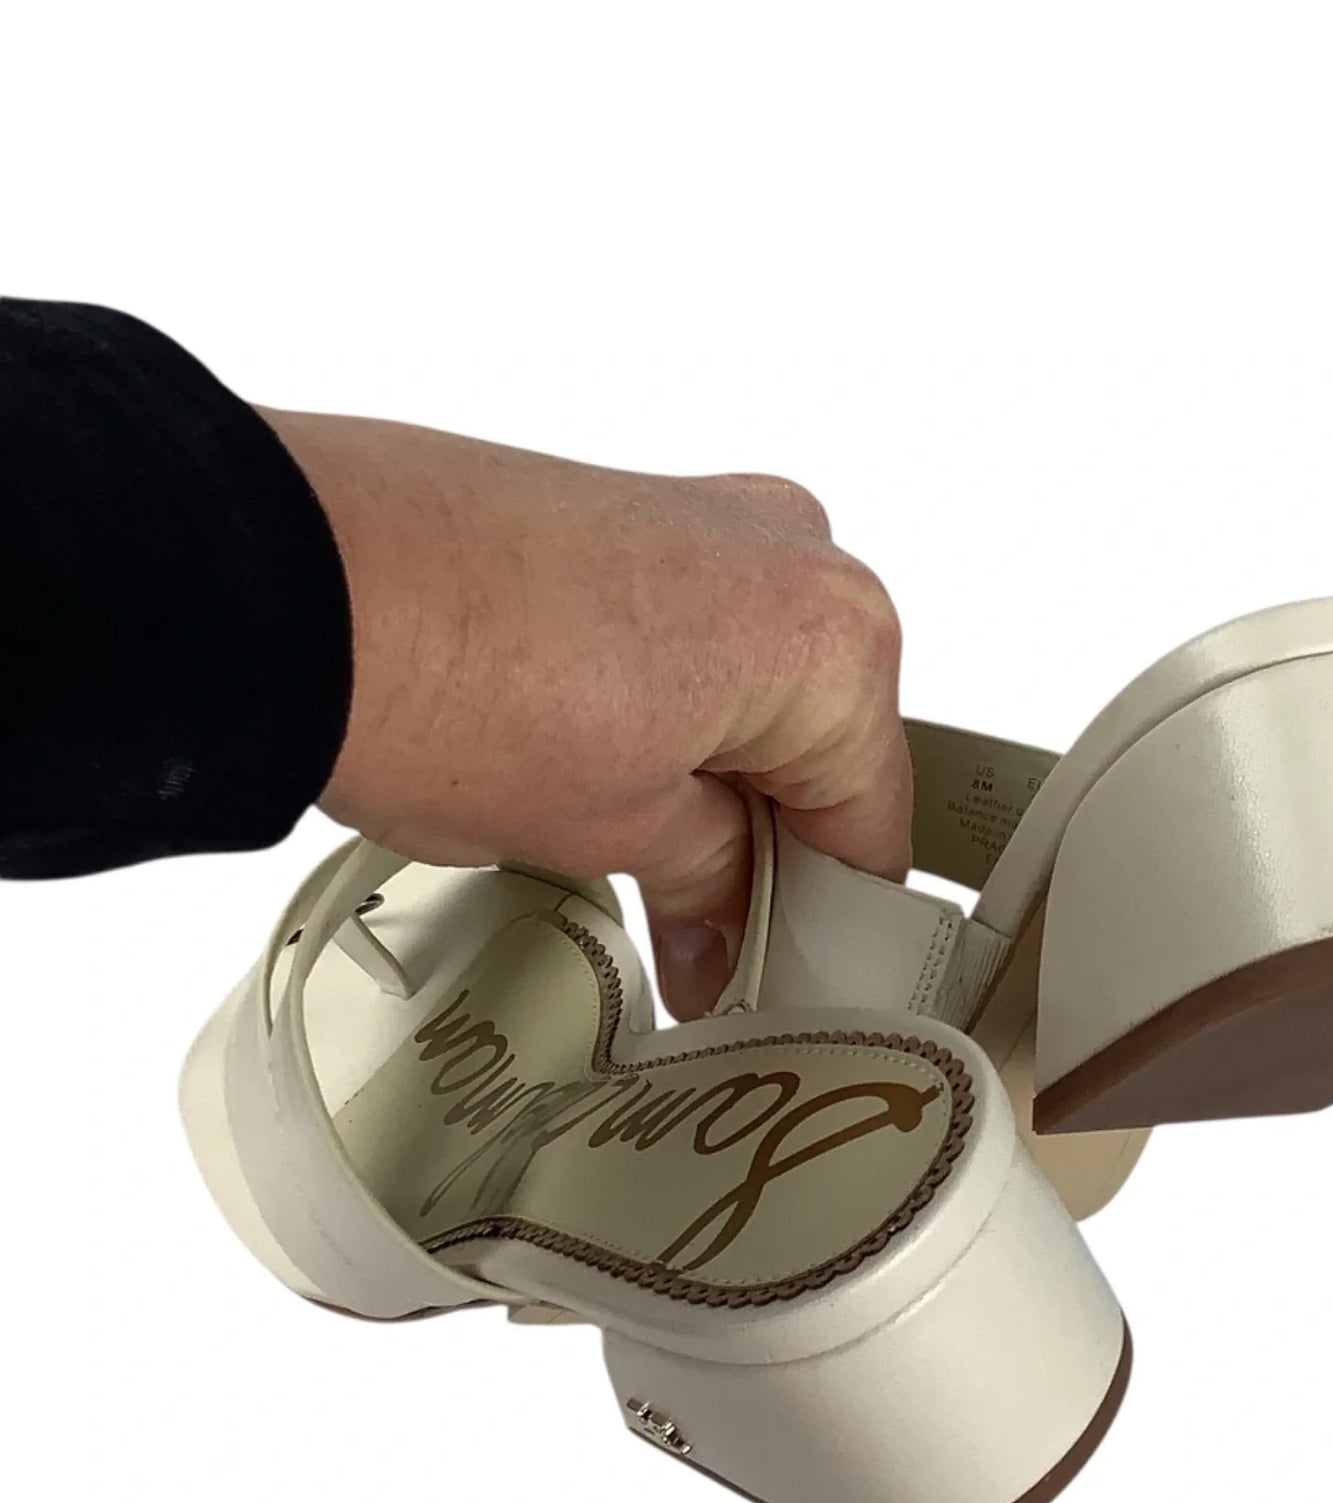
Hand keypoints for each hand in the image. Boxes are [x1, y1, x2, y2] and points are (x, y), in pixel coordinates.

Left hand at [263, 409, 909, 1017]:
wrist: (278, 575)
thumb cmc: (445, 673)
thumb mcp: (615, 831)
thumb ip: (708, 884)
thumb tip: (721, 928)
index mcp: (833, 632)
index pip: (873, 825)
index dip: (824, 927)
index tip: (781, 983)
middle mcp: (791, 549)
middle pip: (819, 751)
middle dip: (762, 853)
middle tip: (697, 943)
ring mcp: (705, 516)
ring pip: (753, 696)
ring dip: (707, 786)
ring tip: (616, 857)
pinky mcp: (624, 508)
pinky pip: (690, 640)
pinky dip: (661, 718)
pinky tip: (587, 777)